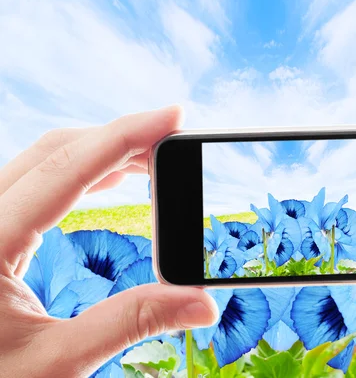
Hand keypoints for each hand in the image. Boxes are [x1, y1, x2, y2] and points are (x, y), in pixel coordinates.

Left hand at [0, 107, 216, 376]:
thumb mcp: (56, 361)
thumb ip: (130, 323)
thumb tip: (202, 304)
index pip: (66, 168)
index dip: (125, 136)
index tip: (173, 117)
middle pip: (54, 150)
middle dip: (119, 137)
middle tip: (173, 137)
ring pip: (43, 160)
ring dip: (101, 152)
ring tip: (153, 158)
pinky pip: (37, 181)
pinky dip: (81, 172)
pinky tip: (112, 178)